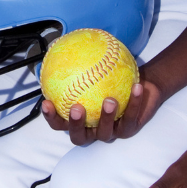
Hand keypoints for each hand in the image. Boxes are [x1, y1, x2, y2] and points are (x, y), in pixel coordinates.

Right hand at [41, 74, 164, 144]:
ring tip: (109, 100)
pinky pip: (130, 117)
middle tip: (77, 108)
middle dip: (76, 125)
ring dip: (107, 117)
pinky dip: (134, 102)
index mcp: (79, 121)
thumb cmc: (111, 79)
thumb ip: (78, 66)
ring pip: (106, 132)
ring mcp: (110, 132)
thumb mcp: (92, 71)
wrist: (139, 87)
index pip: (60, 123)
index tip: (47, 102)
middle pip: (79, 137)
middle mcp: (92, 130)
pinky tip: (136, 88)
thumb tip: (61, 50)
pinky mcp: (129, 129)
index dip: (52, 117)